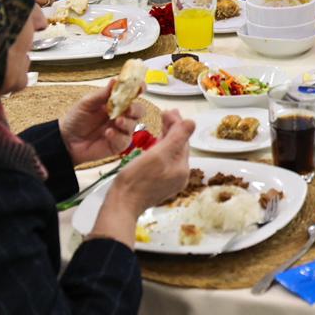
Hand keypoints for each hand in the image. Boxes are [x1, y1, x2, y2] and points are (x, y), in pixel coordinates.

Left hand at [59, 83, 149, 165]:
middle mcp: (121, 115)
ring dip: (127, 122)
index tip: (140, 87)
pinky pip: (124, 140)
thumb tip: (115, 80)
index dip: (139, 90)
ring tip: (116, 121)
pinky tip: (108, 133)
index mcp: (115, 103)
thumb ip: (103, 93)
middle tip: (128, 108)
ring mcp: (120, 130)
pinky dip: (118, 136)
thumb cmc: (76, 119)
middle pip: (139, 110)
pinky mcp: (117, 144)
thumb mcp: (87, 102)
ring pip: (134, 125)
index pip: (132, 94)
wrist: (66, 140)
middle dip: (136, 108)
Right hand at [88, 110, 195, 246]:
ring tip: (162, 122)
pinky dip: (161, 147)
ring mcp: (169, 180)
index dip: (177, 123)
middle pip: (178, 146)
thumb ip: (177, 138)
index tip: (169, 110)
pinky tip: (155, 141)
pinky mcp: (158, 182)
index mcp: (182, 168)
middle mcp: (179, 175)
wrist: (121, 204)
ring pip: (171, 152)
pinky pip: (163, 160)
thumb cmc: (137, 180)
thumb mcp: (158, 155)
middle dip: (173, 129)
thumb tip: (192, 122)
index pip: (183, 140)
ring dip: (167, 136)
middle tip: (166, 113)